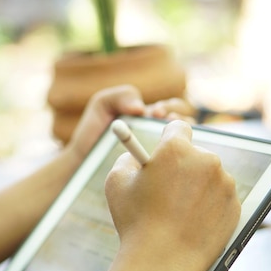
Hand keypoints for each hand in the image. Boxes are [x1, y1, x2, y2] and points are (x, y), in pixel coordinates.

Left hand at [66, 85, 195, 160]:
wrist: (82, 165)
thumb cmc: (93, 134)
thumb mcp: (102, 106)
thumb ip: (120, 95)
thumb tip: (141, 108)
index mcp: (154, 118)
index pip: (177, 108)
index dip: (172, 108)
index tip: (157, 113)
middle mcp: (163, 135)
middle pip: (188, 126)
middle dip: (180, 121)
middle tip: (163, 124)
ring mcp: (163, 156)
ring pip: (188, 148)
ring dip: (184, 142)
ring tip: (167, 144)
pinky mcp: (161, 175)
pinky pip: (178, 169)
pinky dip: (181, 164)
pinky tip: (169, 166)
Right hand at [105, 120, 240, 270]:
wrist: (162, 263)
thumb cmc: (136, 223)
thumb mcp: (117, 183)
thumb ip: (127, 158)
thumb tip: (137, 155)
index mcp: (176, 149)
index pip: (178, 127)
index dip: (168, 138)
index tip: (164, 149)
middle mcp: (206, 160)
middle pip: (195, 153)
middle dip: (183, 166)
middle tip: (168, 188)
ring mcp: (224, 184)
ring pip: (210, 176)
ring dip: (197, 186)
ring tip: (178, 212)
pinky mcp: (235, 206)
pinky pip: (221, 197)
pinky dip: (209, 206)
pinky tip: (192, 222)